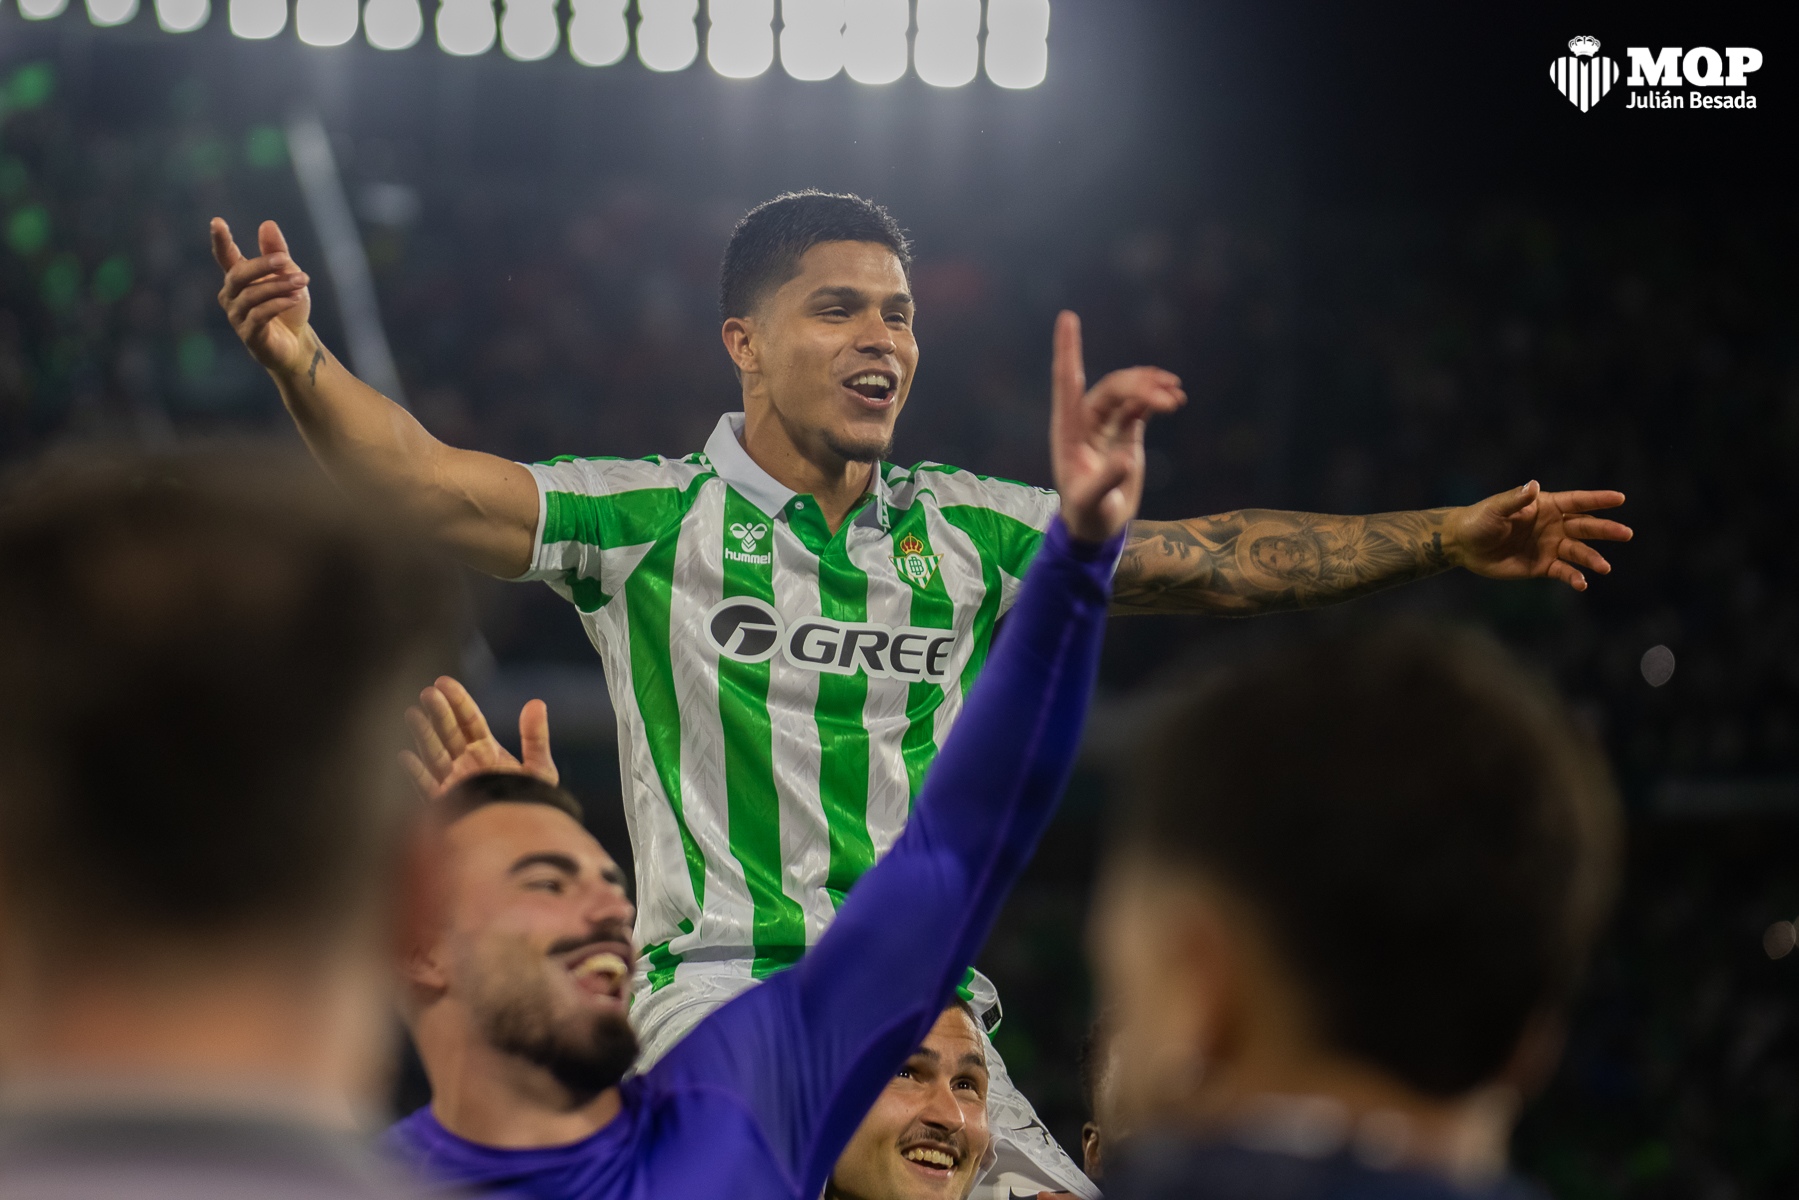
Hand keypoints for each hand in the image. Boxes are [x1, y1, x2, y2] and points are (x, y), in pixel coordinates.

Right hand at [211, 217, 314, 376]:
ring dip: (278, 286)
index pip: (225, 257)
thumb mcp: (287, 275)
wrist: (297, 343)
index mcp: (238, 279)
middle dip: (262, 265)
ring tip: (302, 281)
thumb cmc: (287, 306)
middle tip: (285, 260)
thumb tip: (267, 224)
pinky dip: (278, 304)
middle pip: (238, 275)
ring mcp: (237, 316)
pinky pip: (259, 315)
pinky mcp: (249, 334)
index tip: (217, 221)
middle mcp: (231, 296)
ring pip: (252, 295)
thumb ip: (276, 252)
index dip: (221, 241)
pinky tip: (294, 298)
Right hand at [401, 675, 558, 801]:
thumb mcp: (540, 768)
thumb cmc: (533, 804)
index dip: (457, 701)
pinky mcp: (446, 805)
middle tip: (427, 693)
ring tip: (411, 714)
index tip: (443, 682)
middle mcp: (466, 763)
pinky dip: (416, 772)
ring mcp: (454, 782)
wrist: (525, 838)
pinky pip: (426, 786)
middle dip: (439, 712)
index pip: (469, 720)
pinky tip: (405, 756)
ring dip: (423, 735)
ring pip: (435, 753)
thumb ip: (536, 737)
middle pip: (449, 732)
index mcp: (487, 751)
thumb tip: (536, 703)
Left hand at [1050, 311, 1185, 542]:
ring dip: (1151, 388)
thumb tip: (1127, 457)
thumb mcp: (1092, 501)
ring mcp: (1106, 424)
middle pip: (1111, 387)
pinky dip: (1156, 398)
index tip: (1068, 317)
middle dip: (1138, 384)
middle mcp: (1086, 421)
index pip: (1067, 382)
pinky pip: (1141, 405)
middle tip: (1168, 392)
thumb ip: (1107, 479)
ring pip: (1128, 393)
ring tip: (1176, 393)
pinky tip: (1175, 397)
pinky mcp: (1126, 431)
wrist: (1097, 525)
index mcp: (1069, 430)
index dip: (1068, 350)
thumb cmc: (1087, 514)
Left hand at [1448, 481, 1631, 590]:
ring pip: (1578, 552)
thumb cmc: (1480, 520)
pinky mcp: (1542, 566)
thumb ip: (1517, 499)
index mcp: (1546, 506)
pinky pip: (1563, 572)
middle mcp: (1554, 525)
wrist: (1464, 545)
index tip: (1620, 498)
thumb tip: (1534, 485)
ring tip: (1605, 567)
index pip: (1577, 501)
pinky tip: (1582, 584)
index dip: (1598, 500)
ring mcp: (1550, 546)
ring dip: (1592, 559)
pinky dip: (1574, 578)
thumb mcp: (1497, 508)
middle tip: (1626, 534)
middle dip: (1606, 530)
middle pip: (1585, 527)